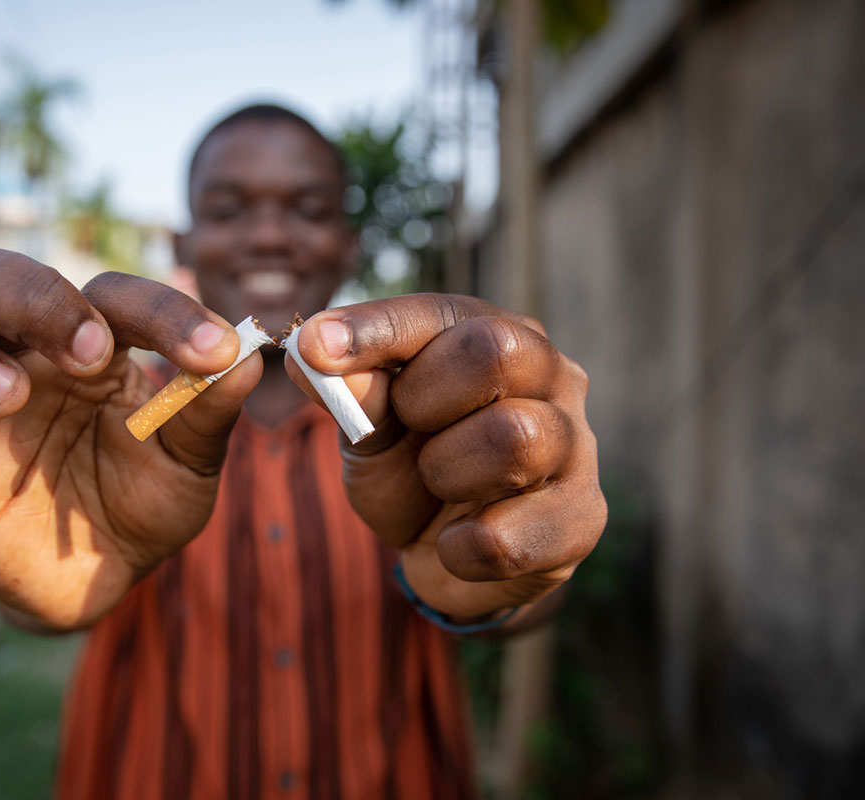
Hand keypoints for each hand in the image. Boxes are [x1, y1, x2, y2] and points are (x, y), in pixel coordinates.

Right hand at [0, 249, 259, 629]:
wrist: (102, 577)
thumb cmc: (144, 499)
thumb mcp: (188, 462)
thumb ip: (209, 413)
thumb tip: (249, 357)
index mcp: (84, 343)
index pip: (106, 294)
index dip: (158, 311)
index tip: (210, 351)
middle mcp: (15, 359)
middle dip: (29, 297)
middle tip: (87, 353)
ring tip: (7, 394)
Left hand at [287, 294, 605, 626]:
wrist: (450, 559)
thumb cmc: (414, 474)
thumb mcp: (371, 433)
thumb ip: (353, 396)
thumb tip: (311, 352)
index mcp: (497, 335)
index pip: (441, 314)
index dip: (375, 328)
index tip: (313, 346)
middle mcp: (551, 376)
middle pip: (496, 352)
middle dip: (425, 397)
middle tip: (409, 427)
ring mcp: (576, 446)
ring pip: (514, 438)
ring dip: (446, 473)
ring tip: (439, 487)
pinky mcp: (581, 519)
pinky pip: (506, 536)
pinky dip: (459, 547)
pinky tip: (458, 542)